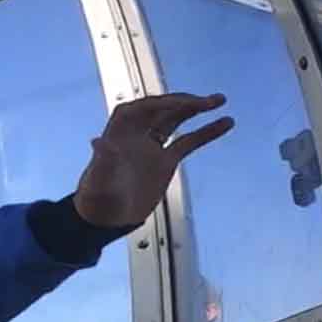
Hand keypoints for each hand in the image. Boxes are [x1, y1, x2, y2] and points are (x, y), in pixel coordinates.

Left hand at [73, 93, 233, 227]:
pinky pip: (188, 142)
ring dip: (195, 109)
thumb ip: (101, 162)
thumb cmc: (96, 200)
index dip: (158, 103)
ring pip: (175, 121)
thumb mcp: (97, 181)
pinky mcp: (164, 161)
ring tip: (218, 100)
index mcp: (117, 135)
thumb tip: (97, 142)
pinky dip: (206, 132)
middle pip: (160, 110)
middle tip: (206, 101)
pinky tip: (225, 123)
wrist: (106, 221)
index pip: (138, 110)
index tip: (180, 103)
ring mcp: (151, 148)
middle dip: (182, 102)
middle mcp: (135, 137)